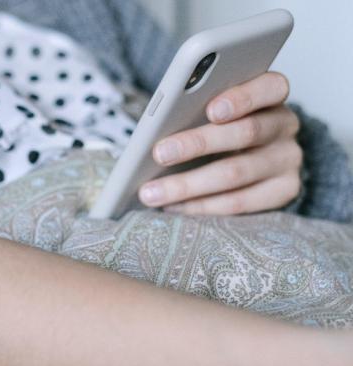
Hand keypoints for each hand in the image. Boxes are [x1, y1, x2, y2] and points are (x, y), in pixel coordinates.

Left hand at [138, 72, 301, 214]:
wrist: (254, 157)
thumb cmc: (220, 124)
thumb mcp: (212, 108)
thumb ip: (196, 107)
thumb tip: (158, 125)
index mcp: (271, 93)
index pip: (269, 87)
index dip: (242, 98)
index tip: (210, 110)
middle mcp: (285, 125)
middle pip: (245, 132)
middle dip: (197, 144)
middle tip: (159, 154)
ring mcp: (288, 160)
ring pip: (236, 173)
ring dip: (187, 185)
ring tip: (151, 193)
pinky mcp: (284, 191)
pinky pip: (238, 202)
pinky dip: (201, 206)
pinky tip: (173, 206)